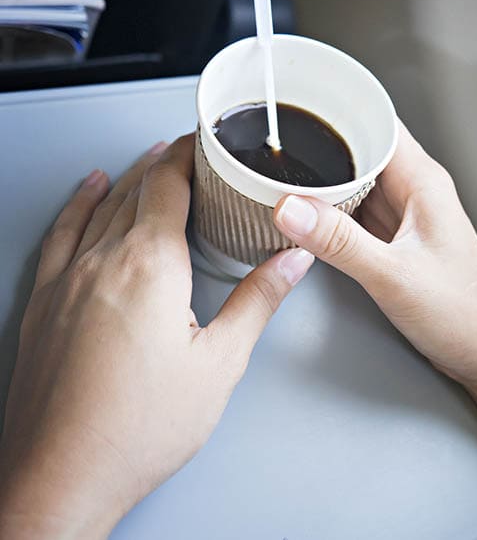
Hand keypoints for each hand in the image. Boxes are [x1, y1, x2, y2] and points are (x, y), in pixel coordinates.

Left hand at [0, 136, 313, 538]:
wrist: (62, 477)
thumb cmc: (137, 430)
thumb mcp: (219, 364)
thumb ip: (258, 301)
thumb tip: (291, 259)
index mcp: (149, 268)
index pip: (168, 185)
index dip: (188, 155)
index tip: (207, 140)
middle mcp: (101, 263)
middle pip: (135, 189)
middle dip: (166, 161)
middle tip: (192, 148)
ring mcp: (66, 281)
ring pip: (99, 207)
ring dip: (128, 177)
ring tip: (150, 159)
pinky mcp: (44, 304)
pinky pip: (62, 234)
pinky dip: (79, 205)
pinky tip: (88, 193)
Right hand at [273, 123, 476, 387]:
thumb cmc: (464, 314)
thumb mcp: (394, 276)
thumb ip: (340, 241)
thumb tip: (290, 206)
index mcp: (424, 182)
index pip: (377, 121)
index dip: (338, 106)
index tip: (297, 98)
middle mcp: (416, 191)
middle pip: (360, 147)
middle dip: (318, 142)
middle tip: (270, 139)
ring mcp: (405, 216)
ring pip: (355, 180)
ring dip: (321, 178)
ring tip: (276, 171)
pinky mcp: (395, 241)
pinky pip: (355, 211)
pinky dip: (328, 209)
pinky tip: (303, 214)